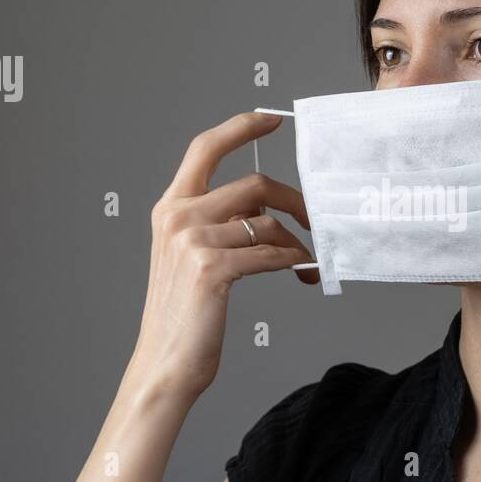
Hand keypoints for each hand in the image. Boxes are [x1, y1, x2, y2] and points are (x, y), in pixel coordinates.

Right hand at [124, 112, 316, 409]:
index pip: (205, 149)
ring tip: (307, 261)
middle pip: (253, 184)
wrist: (166, 363)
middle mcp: (177, 217)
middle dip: (294, 200)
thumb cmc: (186, 314)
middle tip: (314, 220)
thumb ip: (220, 224)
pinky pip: (271, 253)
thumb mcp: (194, 257)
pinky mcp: (212, 268)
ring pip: (268, 223)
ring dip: (298, 242)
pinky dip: (294, 261)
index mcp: (170, 209)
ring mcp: (193, 241)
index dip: (241, 128)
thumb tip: (267, 209)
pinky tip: (301, 272)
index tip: (272, 119)